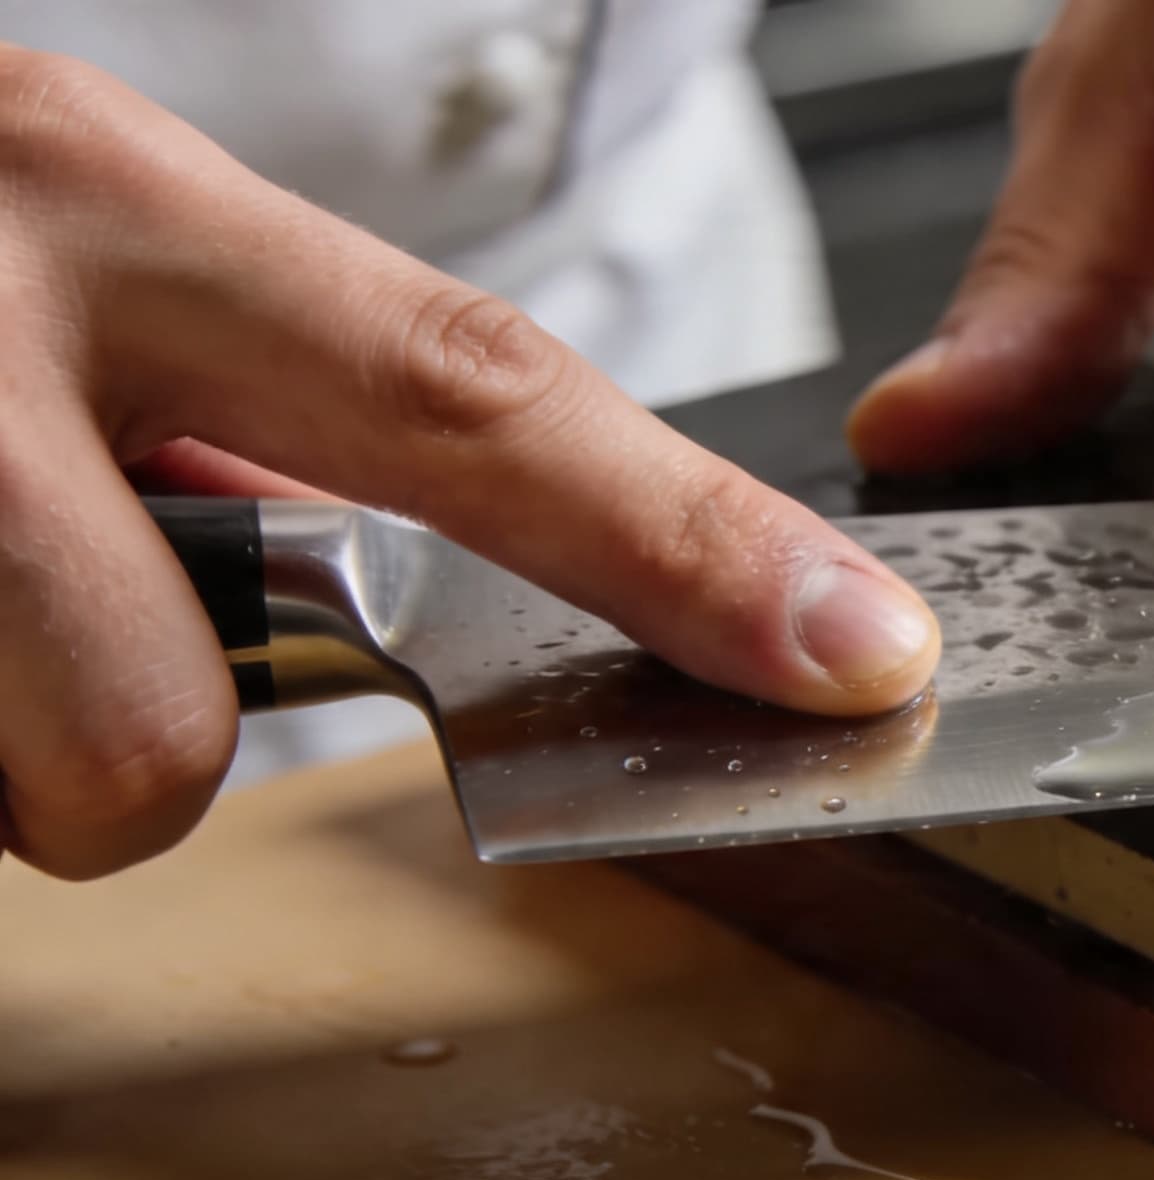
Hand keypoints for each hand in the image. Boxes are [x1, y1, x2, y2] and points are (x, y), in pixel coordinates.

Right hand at [0, 49, 939, 878]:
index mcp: (97, 194)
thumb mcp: (72, 241)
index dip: (680, 542)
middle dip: (121, 755)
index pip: (467, 390)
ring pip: (14, 791)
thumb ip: (256, 408)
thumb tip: (423, 592)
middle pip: (152, 749)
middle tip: (24, 613)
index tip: (851, 651)